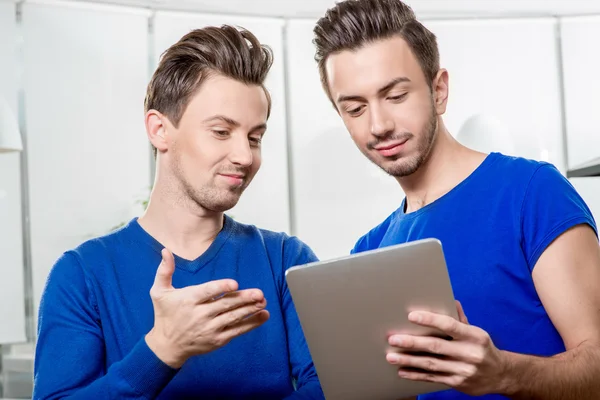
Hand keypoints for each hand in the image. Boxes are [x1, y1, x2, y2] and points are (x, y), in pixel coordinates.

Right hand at [145, 248, 269, 367]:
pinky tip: (263, 316)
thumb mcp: (159, 292)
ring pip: (233, 318)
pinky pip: (237, 331)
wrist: (167, 346)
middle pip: (225, 305)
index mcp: (188, 300)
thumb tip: (165, 251)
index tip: (234, 283)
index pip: (207, 292)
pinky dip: (251, 324)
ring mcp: (210, 329)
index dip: (221, 287)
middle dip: (244, 299)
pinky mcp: (217, 340)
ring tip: (263, 301)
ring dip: (250, 310)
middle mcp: (200, 315)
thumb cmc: (165, 315)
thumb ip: (164, 271)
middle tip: (259, 293)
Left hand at [386, 301, 508, 395]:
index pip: (449, 325)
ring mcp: (464, 370)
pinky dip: (416, 374)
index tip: (412, 316)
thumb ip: (460, 319)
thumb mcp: (476, 332)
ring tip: (392, 356)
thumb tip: (449, 300)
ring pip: (431, 364)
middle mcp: (470, 353)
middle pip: (436, 346)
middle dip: (412, 343)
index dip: (430, 320)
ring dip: (409, 360)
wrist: (501, 375)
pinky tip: (403, 371)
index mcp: (474, 336)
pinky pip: (433, 378)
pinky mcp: (458, 383)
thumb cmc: (483, 348)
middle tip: (393, 339)